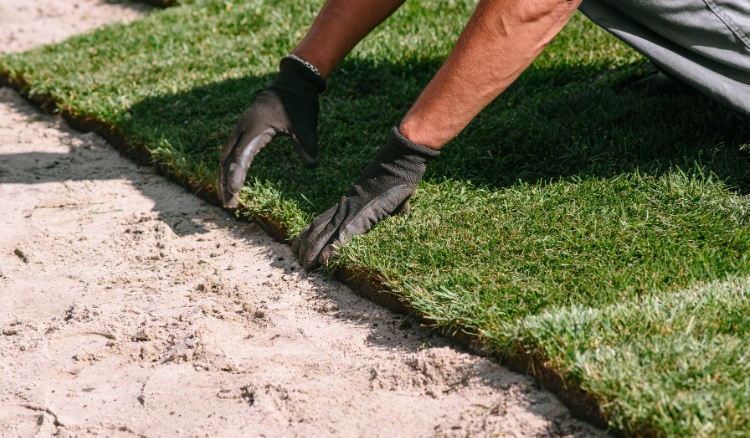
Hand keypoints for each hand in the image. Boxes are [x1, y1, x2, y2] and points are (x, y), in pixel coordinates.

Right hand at [218, 56, 325, 207]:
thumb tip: (312, 166)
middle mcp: (244, 127)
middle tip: (227, 203)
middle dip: (224, 179)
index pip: (241, 154)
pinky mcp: (245, 129)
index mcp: (256, 126)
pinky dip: (229, 165)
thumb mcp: (306, 125)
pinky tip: (232, 179)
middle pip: (226, 156)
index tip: (233, 191)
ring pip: (225, 153)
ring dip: (224, 174)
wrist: (293, 83)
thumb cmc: (300, 104)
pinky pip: (231, 149)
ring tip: (227, 197)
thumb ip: (308, 145)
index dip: (236, 173)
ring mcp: (242, 127)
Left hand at [293, 127, 439, 269]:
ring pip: (325, 234)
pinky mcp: (361, 218)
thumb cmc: (397, 178)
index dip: (309, 233)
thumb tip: (404, 212)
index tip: (299, 243)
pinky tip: (323, 262)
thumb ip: (396, 206)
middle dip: (306, 245)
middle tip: (298, 260)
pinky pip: (342, 238)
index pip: (323, 220)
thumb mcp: (393, 196)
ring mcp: (351, 212)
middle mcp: (344, 207)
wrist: (398, 165)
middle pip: (318, 228)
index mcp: (348, 203)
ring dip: (314, 251)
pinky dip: (331, 250)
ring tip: (305, 266)